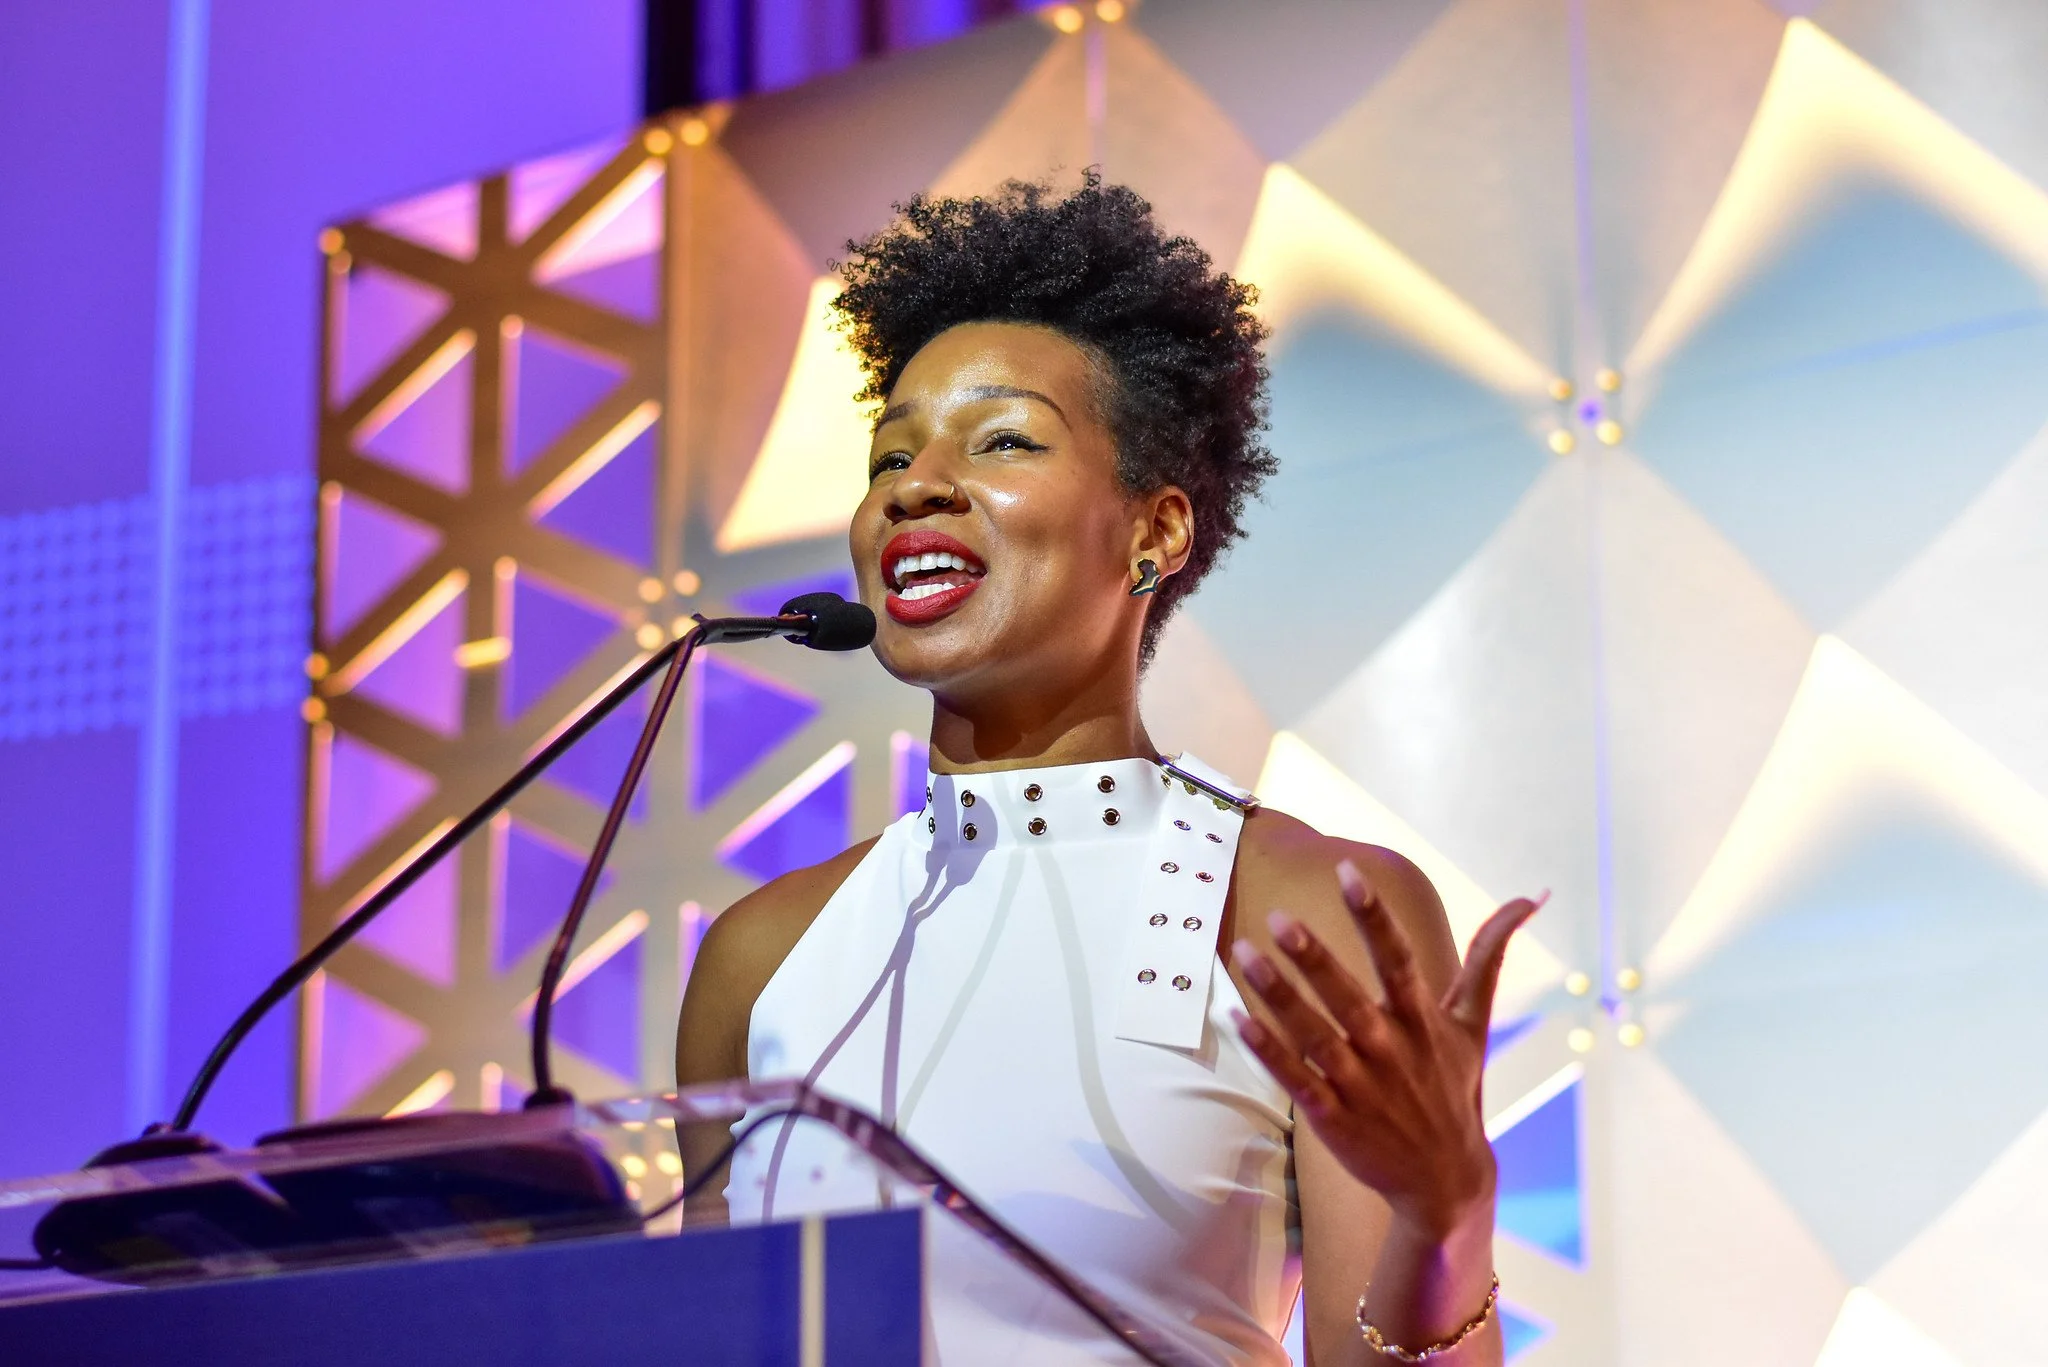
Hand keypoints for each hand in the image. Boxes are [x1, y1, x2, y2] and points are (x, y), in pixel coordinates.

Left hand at [1231, 861, 1544, 1239]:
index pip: (1398, 959)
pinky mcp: (1335, 1118)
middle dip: (1315, 958)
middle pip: (1349, 997)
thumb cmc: (1454, 1086)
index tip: (1349, 872)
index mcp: (1422, 1020)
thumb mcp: (1472, 1023)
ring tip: (1244, 954)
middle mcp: (1391, 1049)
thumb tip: (1527, 896)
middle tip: (1279, 917)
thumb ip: (1489, 956)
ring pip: (1314, 1036)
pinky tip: (1239, 1018)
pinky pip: (1296, 1080)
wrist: (1446, 1181)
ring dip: (1278, 996)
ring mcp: (1361, 1085)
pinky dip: (1269, 1051)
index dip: (1374, 916)